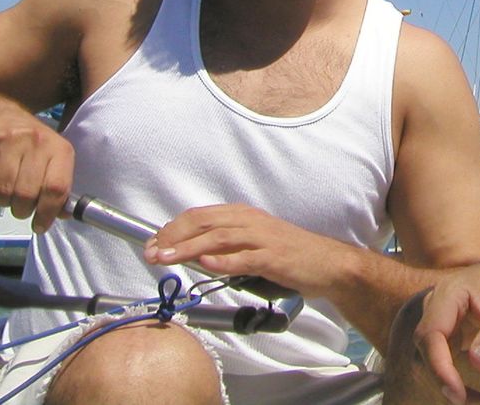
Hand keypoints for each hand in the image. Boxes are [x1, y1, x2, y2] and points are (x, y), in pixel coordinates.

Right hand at [0, 100, 72, 232]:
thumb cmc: (29, 145)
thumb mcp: (51, 160)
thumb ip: (58, 187)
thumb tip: (63, 215)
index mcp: (60, 149)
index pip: (57, 188)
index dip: (47, 213)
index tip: (39, 226)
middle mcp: (37, 141)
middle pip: (26, 194)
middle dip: (21, 210)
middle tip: (18, 206)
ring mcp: (10, 139)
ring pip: (2, 190)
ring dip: (1, 201)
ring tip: (4, 192)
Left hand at [142, 203, 347, 297]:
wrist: (327, 264)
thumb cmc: (289, 256)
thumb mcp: (253, 245)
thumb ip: (227, 247)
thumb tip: (195, 255)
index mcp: (243, 215)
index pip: (199, 216)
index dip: (172, 228)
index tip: (153, 243)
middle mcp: (250, 221)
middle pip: (203, 222)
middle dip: (173, 236)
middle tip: (151, 252)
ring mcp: (262, 238)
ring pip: (218, 238)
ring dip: (188, 248)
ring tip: (166, 258)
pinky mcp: (273, 258)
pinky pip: (244, 258)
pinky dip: (224, 261)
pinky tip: (206, 264)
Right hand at [408, 253, 479, 404]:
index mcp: (450, 293)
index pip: (431, 334)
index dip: (438, 367)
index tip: (458, 393)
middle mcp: (437, 306)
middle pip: (424, 349)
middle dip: (442, 380)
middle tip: (477, 403)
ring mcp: (440, 321)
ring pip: (427, 359)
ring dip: (446, 384)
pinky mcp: (447, 335)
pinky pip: (439, 361)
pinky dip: (452, 381)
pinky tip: (475, 396)